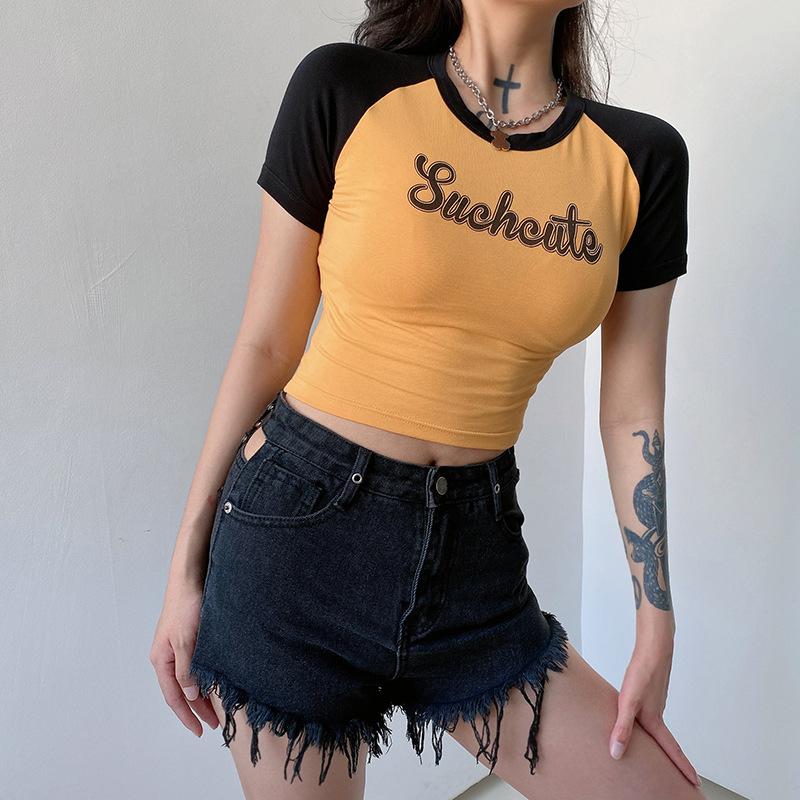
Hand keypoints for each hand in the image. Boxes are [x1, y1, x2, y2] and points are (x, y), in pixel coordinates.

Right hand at [150, 576, 218, 738]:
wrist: (190, 577)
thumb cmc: (186, 605)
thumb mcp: (186, 640)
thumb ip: (187, 669)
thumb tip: (190, 695)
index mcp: (161, 660)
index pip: (173, 697)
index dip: (187, 715)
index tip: (200, 731)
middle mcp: (166, 656)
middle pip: (180, 691)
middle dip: (196, 709)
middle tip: (215, 723)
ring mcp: (175, 648)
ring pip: (188, 679)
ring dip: (201, 694)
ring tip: (217, 708)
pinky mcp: (187, 638)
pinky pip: (193, 666)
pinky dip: (203, 678)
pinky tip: (214, 681)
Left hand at [609, 643, 700, 786]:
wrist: (653, 649)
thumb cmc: (642, 674)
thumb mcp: (628, 702)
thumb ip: (622, 728)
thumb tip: (617, 753)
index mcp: (654, 721)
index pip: (671, 751)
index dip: (682, 768)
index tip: (694, 784)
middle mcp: (657, 715)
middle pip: (668, 744)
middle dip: (676, 761)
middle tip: (684, 777)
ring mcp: (655, 703)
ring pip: (658, 729)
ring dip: (663, 744)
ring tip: (663, 756)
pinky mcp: (649, 694)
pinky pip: (651, 716)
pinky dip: (651, 727)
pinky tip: (640, 723)